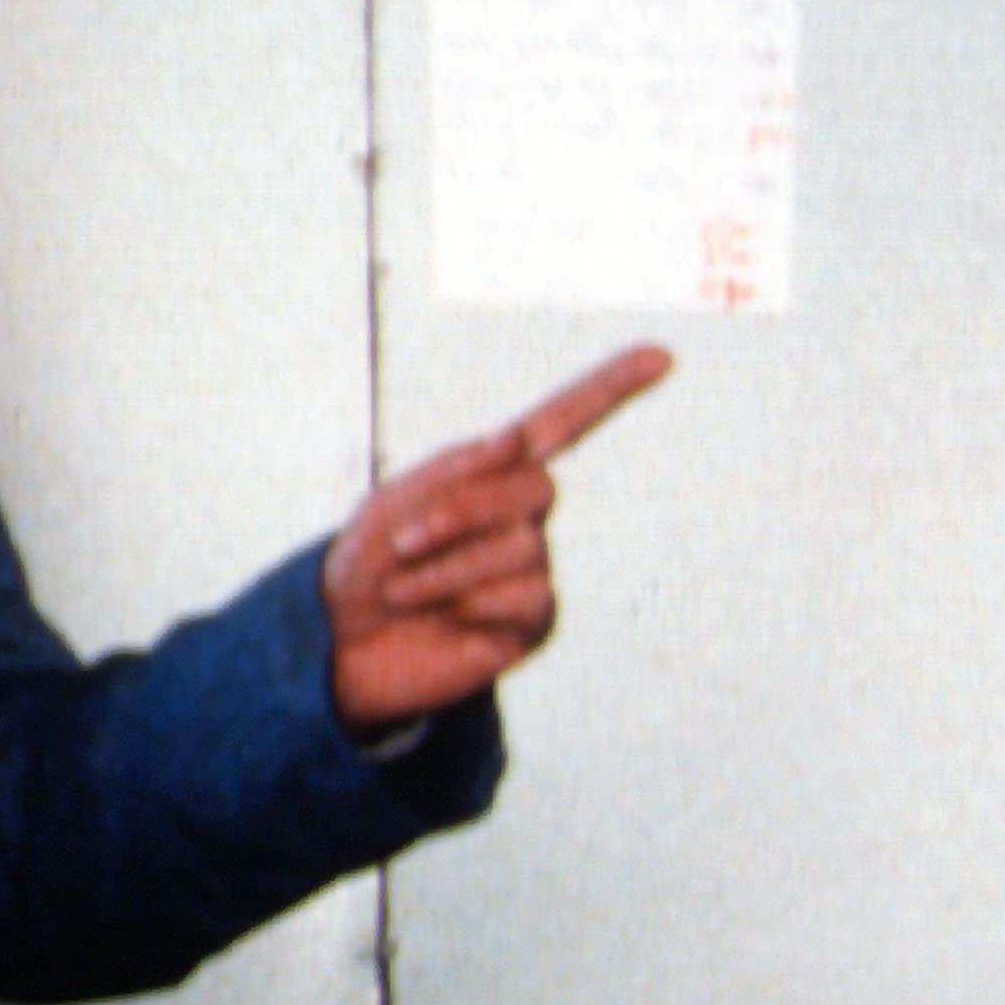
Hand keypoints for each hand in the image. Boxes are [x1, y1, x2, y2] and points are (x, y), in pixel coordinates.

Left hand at [324, 346, 672, 733]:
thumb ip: (453, 474)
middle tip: (403, 543)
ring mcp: (533, 569)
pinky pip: (526, 599)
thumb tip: (514, 438)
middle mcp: (523, 516)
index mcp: (490, 473)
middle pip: (536, 487)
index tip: (661, 357)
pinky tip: (444, 619)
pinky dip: (469, 605)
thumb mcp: (391, 505)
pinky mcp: (532, 622)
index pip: (561, 423)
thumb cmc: (364, 567)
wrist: (344, 647)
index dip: (610, 388)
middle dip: (462, 512)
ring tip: (404, 591)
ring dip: (447, 570)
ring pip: (523, 548)